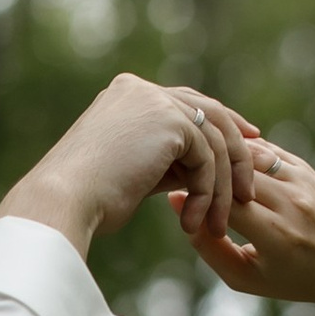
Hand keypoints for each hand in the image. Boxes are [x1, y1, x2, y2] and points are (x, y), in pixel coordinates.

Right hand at [0, 74, 260, 256]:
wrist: (63, 202)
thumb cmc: (87, 201)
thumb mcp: (132, 172)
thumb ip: (164, 160)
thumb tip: (194, 170)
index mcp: (128, 95)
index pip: (188, 103)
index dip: (221, 124)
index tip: (246, 145)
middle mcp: (142, 90)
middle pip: (209, 111)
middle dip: (238, 146)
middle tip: (251, 182)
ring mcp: (155, 101)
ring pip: (214, 139)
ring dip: (222, 186)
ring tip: (219, 224)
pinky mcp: (168, 121)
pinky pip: (208, 156)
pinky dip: (208, 193)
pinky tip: (196, 221)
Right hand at [179, 139, 314, 310]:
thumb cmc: (295, 279)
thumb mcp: (246, 277)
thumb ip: (209, 246)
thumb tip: (177, 204)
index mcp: (275, 234)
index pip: (222, 202)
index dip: (195, 197)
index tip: (176, 198)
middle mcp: (290, 203)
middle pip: (232, 174)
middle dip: (204, 172)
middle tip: (180, 173)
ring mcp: (300, 181)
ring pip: (248, 155)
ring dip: (220, 158)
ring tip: (198, 164)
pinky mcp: (305, 169)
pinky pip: (265, 150)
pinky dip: (241, 153)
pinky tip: (224, 160)